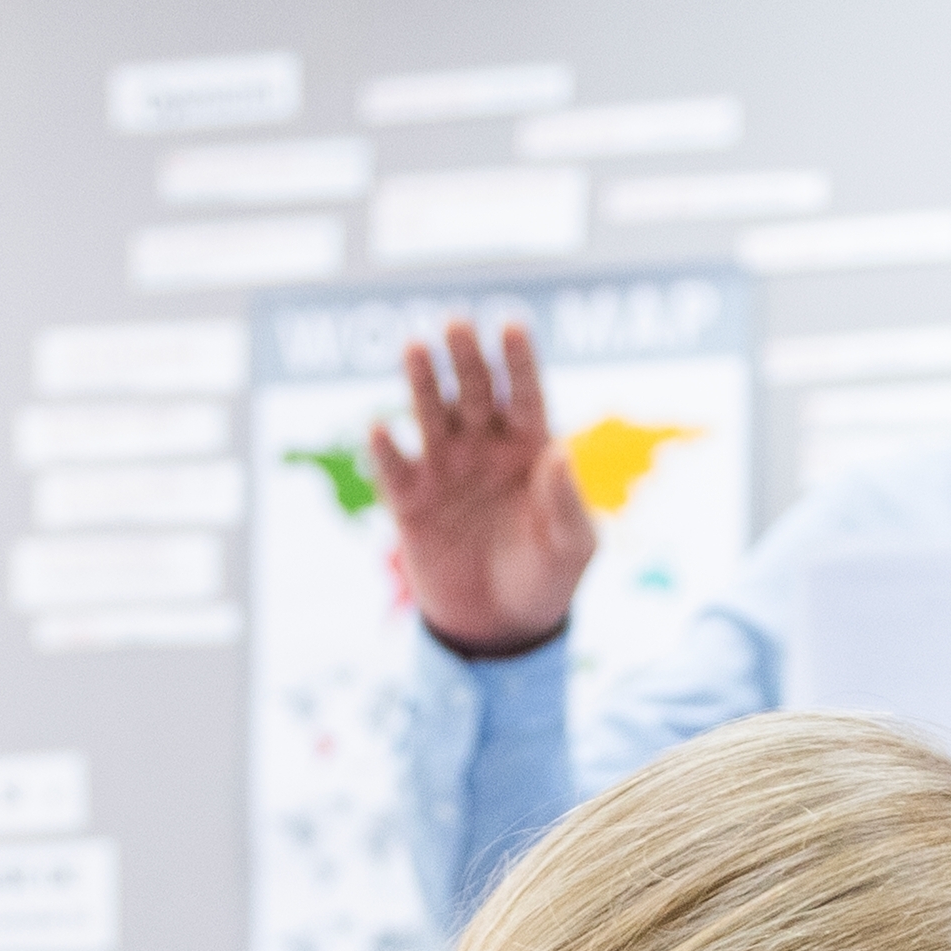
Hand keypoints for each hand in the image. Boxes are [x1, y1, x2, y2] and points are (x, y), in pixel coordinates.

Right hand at [363, 324, 598, 659]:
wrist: (499, 627)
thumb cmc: (547, 578)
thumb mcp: (572, 547)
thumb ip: (567, 502)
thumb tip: (560, 452)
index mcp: (530, 448)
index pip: (525, 395)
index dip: (519, 361)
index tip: (511, 325)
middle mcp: (484, 448)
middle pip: (475, 391)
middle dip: (466, 358)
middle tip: (455, 323)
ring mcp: (445, 470)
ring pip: (431, 415)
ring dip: (422, 382)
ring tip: (413, 347)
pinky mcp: (410, 502)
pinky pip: (395, 469)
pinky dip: (386, 449)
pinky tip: (379, 427)